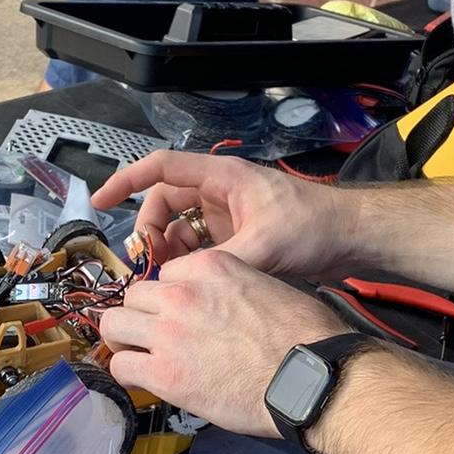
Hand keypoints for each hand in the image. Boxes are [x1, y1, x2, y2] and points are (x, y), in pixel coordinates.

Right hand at [91, 151, 359, 277]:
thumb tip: (183, 285)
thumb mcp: (265, 245)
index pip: (161, 168)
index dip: (126, 181)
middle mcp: (220, 193)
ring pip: (180, 230)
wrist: (352, 240)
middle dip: (150, 230)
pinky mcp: (238, 239)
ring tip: (170, 276)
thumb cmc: (316, 226)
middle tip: (149, 260)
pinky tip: (191, 283)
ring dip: (168, 251)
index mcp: (222, 177)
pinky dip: (188, 263)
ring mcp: (228, 217)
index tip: (101, 200)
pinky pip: (198, 248)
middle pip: (164, 204)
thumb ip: (220, 264)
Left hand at [99, 251, 350, 436]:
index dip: (169, 296)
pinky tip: (143, 381)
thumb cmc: (304, 337)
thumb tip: (221, 309)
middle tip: (152, 336)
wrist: (309, 378)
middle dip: (141, 315)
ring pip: (115, 325)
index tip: (176, 314)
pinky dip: (127, 374)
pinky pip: (121, 367)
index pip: (167, 273)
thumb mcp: (266, 288)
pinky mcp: (164, 374)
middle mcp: (182, 293)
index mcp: (210, 267)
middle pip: (135, 295)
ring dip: (124, 340)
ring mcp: (168, 333)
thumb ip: (230, 290)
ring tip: (138, 356)